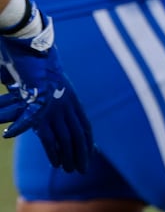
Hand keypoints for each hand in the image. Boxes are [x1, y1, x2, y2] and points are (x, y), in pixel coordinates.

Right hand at [0, 19, 91, 172]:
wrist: (31, 40)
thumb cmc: (36, 60)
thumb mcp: (46, 85)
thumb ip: (48, 101)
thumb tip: (44, 116)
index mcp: (70, 96)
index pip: (84, 124)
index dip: (86, 143)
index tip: (88, 158)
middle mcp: (66, 99)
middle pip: (76, 132)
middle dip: (78, 153)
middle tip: (79, 171)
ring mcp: (54, 99)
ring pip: (62, 132)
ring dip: (61, 152)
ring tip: (63, 168)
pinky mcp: (38, 95)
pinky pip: (36, 120)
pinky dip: (30, 132)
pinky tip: (30, 145)